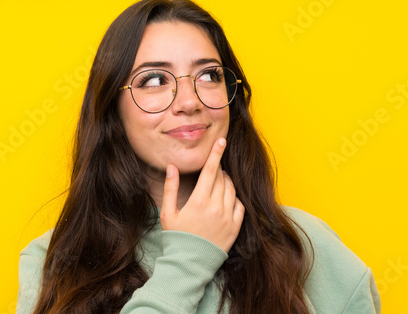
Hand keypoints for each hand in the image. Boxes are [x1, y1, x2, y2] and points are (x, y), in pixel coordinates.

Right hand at [160, 138, 244, 252]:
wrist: (189, 265)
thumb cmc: (176, 238)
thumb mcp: (167, 213)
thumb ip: (170, 187)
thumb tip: (172, 167)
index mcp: (199, 201)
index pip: (211, 170)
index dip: (216, 153)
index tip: (222, 140)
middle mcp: (216, 207)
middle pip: (222, 178)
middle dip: (218, 170)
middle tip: (212, 171)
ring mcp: (228, 218)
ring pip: (232, 190)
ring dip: (226, 182)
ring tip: (218, 185)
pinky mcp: (235, 228)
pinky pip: (240, 205)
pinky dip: (234, 199)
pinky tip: (226, 200)